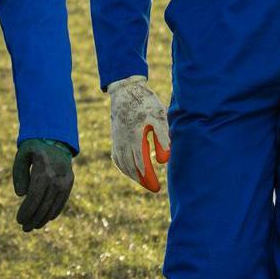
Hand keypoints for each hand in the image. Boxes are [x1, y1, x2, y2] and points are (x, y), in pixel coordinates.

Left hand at [11, 139, 74, 231]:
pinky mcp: (69, 183)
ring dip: (43, 219)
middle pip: (43, 206)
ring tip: (33, 226)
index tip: (19, 220)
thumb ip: (19, 174)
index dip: (26, 212)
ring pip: (53, 207)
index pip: (34, 198)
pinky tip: (45, 219)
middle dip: (33, 220)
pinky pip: (61, 202)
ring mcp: (65, 182)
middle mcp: (56, 178)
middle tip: (25, 228)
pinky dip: (53, 213)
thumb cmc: (34, 148)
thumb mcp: (22, 155)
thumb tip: (21, 195)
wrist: (56, 139)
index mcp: (43, 171)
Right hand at [107, 75, 170, 191]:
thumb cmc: (145, 102)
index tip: (157, 187)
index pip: (140, 164)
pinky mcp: (115, 137)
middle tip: (154, 188)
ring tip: (144, 181)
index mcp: (134, 137)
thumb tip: (164, 160)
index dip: (148, 178)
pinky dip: (123, 166)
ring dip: (132, 175)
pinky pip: (117, 157)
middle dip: (142, 180)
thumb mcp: (158, 116)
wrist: (126, 90)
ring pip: (122, 163)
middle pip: (130, 167)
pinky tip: (130, 170)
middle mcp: (122, 141)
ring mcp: (116, 139)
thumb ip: (162, 138)